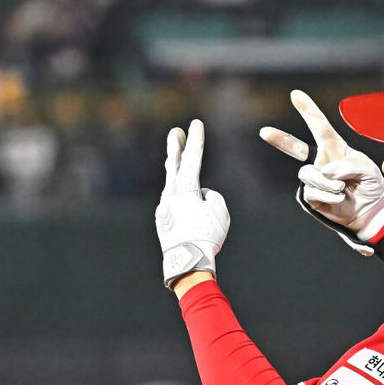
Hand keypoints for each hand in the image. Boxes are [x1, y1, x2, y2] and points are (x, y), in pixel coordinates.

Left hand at [155, 119, 229, 288]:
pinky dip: (180, 200)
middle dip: (176, 147)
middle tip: (175, 132)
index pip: (193, 158)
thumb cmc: (207, 236)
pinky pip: (174, 203)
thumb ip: (213, 196)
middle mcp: (171, 193)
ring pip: (171, 183)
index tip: (196, 123)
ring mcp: (164, 206)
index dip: (196, 140)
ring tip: (175, 160)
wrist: (187, 261)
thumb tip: (201, 194)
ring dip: (175, 171)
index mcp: (187, 188)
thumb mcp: (221, 212)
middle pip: (174, 164)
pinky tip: (185, 205)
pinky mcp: (162, 219)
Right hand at [260, 90, 383, 248]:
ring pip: (308, 174)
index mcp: (335, 148)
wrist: (372, 212)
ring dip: (327, 182)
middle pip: (297, 149)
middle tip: (264, 132)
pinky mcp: (313, 198)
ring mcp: (316, 180)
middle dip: (281, 140)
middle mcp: (322, 162)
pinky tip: (338, 198)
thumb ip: (348, 165)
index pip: (320, 126)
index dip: (308, 110)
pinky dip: (326, 195)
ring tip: (342, 189)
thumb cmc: (371, 186)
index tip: (296, 94)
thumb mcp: (367, 169)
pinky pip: (311, 192)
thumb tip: (325, 171)